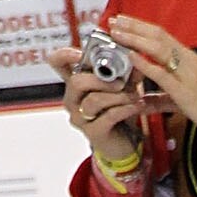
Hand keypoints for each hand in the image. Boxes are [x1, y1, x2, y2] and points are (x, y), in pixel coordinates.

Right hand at [48, 43, 147, 161]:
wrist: (125, 142)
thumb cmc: (119, 111)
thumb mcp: (123, 87)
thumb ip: (127, 73)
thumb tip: (136, 60)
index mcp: (76, 83)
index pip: (58, 64)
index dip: (64, 55)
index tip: (80, 53)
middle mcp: (73, 100)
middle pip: (76, 82)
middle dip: (101, 79)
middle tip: (121, 81)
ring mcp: (80, 117)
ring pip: (94, 100)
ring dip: (119, 96)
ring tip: (136, 95)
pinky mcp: (93, 133)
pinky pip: (108, 116)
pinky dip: (126, 109)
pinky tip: (137, 105)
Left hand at [108, 16, 196, 137]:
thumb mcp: (182, 98)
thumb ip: (160, 97)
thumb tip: (142, 99)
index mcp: (188, 59)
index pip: (161, 36)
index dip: (140, 26)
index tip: (122, 21)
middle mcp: (187, 61)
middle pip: (157, 36)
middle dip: (134, 27)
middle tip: (113, 20)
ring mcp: (186, 74)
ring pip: (159, 49)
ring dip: (135, 39)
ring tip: (118, 33)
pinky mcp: (185, 91)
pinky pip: (163, 74)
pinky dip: (146, 64)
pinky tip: (132, 57)